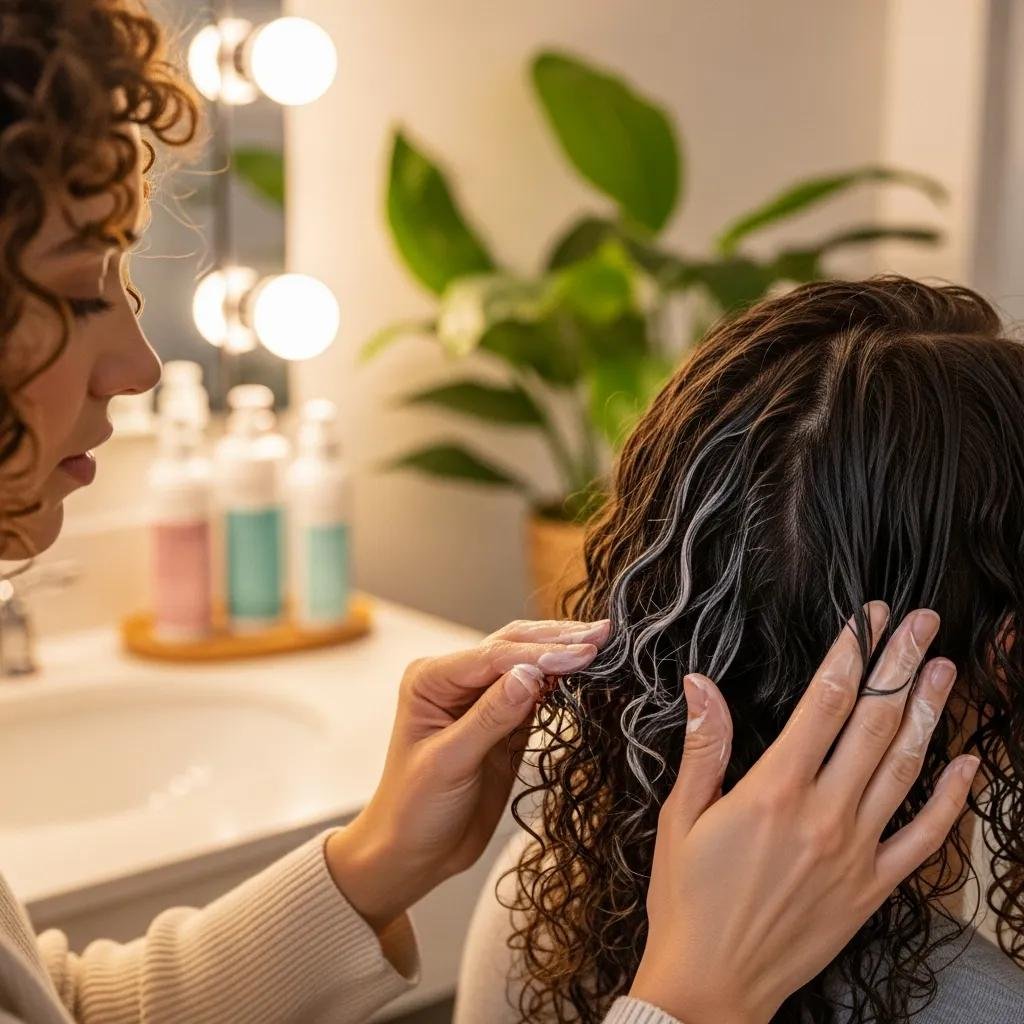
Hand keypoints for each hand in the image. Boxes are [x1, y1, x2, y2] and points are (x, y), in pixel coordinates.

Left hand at [325, 617, 608, 930]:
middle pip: (512, 646)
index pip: (494, 656)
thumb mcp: (450, 763)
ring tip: (604, 641)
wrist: (414, 853)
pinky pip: (536, 692)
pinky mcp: (504, 721)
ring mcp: (480, 698)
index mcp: (430, 679)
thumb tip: (532, 673)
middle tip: (604, 633)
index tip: (582, 654)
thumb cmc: (414, 810)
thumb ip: (491, 717)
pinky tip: (586, 671)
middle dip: (557, 640)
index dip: (540, 653)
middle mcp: (454, 680)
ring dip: (562, 652)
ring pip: (527, 662)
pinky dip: (561, 681)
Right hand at [629, 602, 978, 1023]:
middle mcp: (825, 814)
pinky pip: (924, 837)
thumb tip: (701, 684)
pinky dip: (952, 799)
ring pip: (905, 768)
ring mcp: (857, 852)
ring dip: (929, 712)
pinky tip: (969, 764)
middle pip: (875, 723)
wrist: (713, 984)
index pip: (826, 702)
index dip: (851, 652)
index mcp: (774, 790)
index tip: (867, 618)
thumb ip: (703, 746)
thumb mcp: (681, 816)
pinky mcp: (873, 887)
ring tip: (946, 669)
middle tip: (921, 623)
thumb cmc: (688, 898)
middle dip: (901, 665)